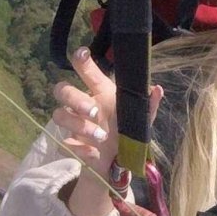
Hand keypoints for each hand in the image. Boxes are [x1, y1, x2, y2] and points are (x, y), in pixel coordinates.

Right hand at [52, 48, 162, 215]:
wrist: (121, 161)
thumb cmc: (129, 132)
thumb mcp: (142, 120)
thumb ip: (149, 105)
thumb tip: (157, 89)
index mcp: (101, 93)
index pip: (87, 72)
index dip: (81, 61)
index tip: (81, 53)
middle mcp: (84, 104)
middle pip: (63, 90)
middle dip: (75, 99)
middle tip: (94, 112)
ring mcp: (74, 123)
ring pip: (59, 115)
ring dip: (80, 126)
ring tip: (101, 137)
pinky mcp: (70, 144)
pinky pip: (63, 142)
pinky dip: (79, 148)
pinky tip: (93, 153)